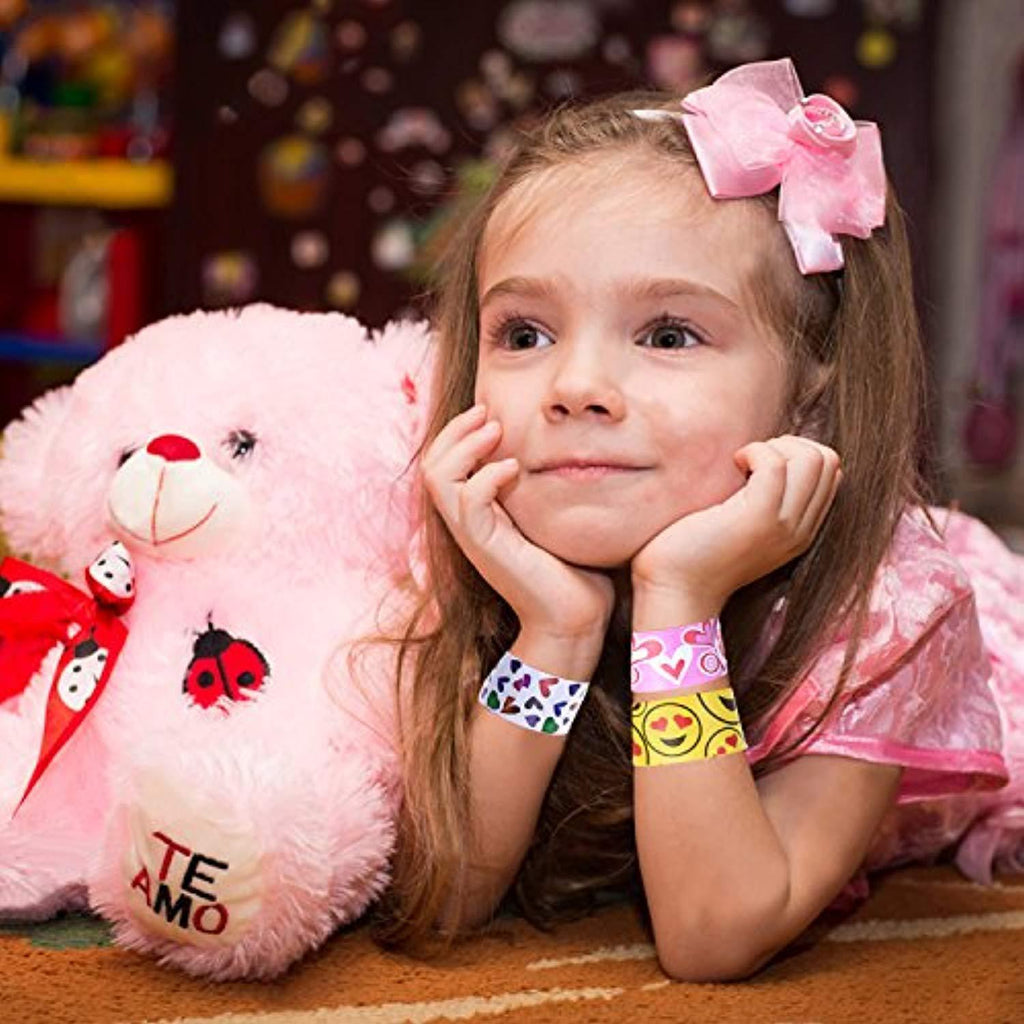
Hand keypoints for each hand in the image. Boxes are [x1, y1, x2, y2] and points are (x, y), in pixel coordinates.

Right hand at [422, 404, 614, 644]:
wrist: (576, 619)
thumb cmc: (576, 569)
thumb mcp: (556, 515)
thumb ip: (547, 485)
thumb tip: (569, 446)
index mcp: (479, 512)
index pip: (445, 462)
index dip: (459, 432)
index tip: (490, 412)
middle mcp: (467, 522)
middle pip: (431, 463)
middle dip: (455, 430)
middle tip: (486, 413)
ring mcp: (473, 536)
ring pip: (437, 478)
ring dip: (463, 446)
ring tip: (495, 430)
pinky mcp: (485, 549)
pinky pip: (467, 503)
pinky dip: (484, 477)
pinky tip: (513, 468)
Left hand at [631, 436, 840, 620]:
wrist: (674, 590)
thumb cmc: (693, 552)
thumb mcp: (741, 524)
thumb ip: (764, 499)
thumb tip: (764, 455)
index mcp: (801, 531)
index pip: (830, 472)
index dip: (796, 453)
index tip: (758, 465)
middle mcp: (800, 530)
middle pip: (827, 460)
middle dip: (789, 444)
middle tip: (750, 462)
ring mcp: (782, 525)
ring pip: (811, 458)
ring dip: (773, 447)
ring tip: (741, 464)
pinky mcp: (757, 518)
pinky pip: (775, 464)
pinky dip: (753, 451)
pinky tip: (731, 464)